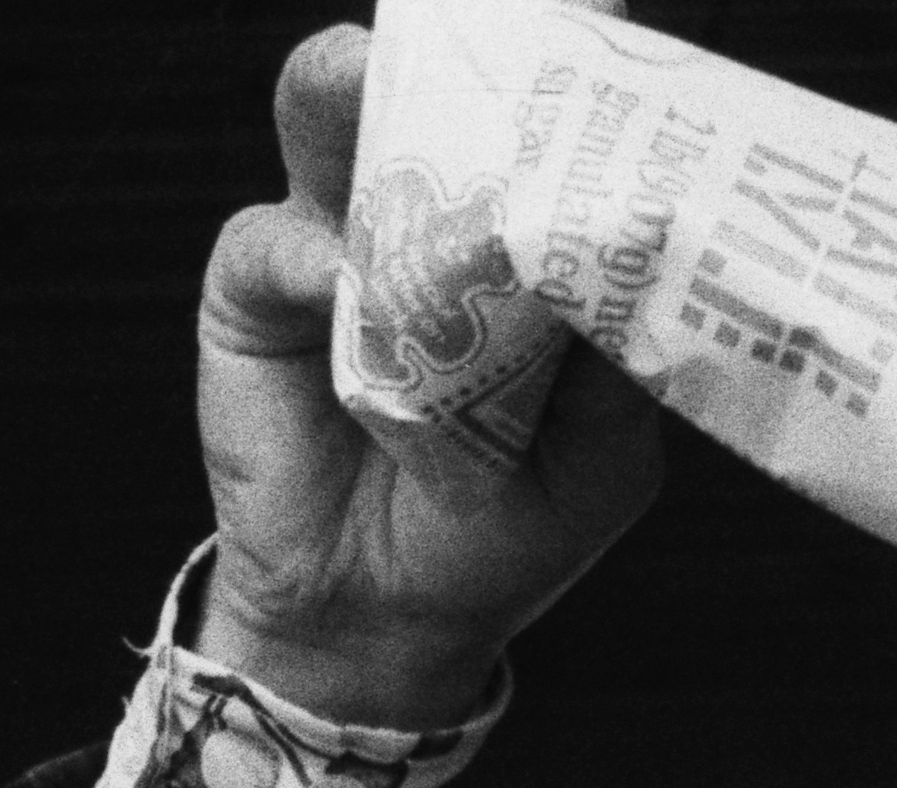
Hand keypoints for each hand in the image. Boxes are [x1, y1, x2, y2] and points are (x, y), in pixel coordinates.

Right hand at [193, 22, 666, 725]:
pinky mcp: (253, 296)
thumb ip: (621, 358)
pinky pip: (274, 247)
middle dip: (453, 51)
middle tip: (487, 23)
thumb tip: (642, 255)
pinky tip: (343, 285)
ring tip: (373, 70)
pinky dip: (313, 260)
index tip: (598, 26)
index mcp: (510, 238)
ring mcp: (329, 242)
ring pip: (325, 123)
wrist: (391, 618)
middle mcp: (419, 215)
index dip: (556, 74)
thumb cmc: (503, 524)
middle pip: (424, 93)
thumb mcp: (603, 454)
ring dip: (351, 89)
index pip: (528, 127)